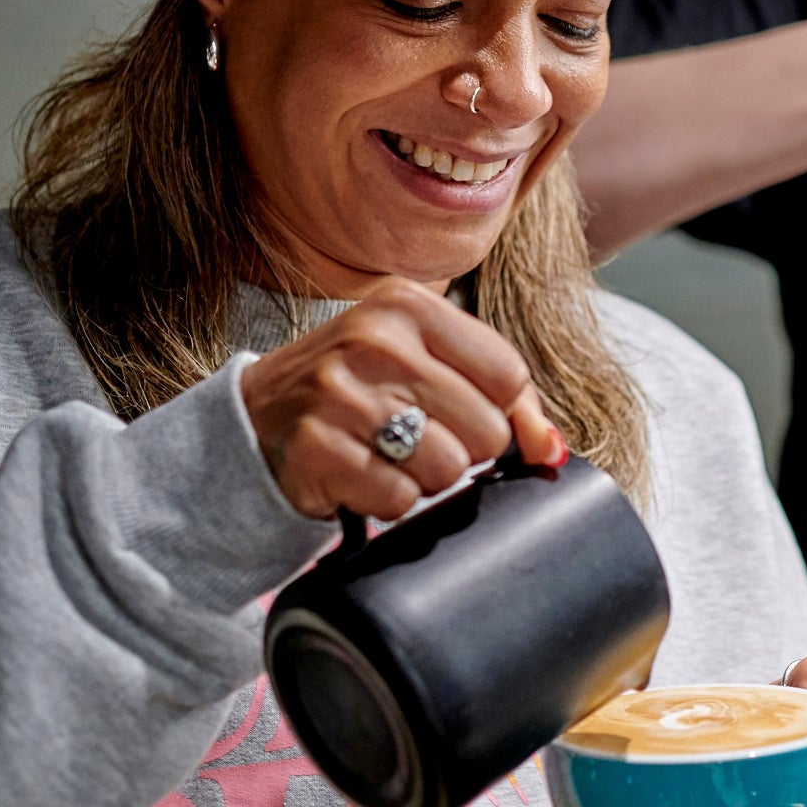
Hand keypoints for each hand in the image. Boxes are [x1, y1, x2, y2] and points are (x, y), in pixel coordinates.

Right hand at [239, 278, 565, 521]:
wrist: (255, 417)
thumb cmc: (359, 389)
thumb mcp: (424, 363)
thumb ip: (502, 397)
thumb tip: (551, 449)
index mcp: (408, 305)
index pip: (509, 376)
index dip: (503, 414)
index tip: (469, 418)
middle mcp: (373, 341)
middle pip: (486, 431)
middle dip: (462, 451)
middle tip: (416, 439)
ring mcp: (339, 394)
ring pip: (446, 469)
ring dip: (424, 479)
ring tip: (387, 456)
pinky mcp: (315, 448)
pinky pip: (398, 500)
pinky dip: (387, 501)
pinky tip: (360, 475)